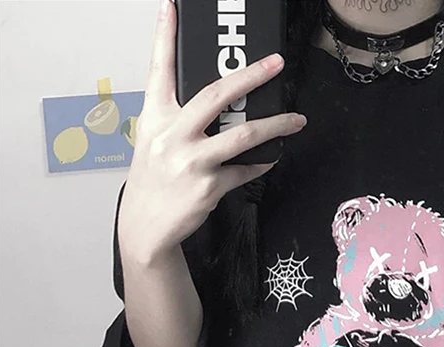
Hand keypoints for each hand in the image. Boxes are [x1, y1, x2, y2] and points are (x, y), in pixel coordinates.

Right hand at [118, 0, 307, 263]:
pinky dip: (262, 164)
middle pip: (216, 96)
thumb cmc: (153, 181)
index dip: (165, 37)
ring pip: (243, 135)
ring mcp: (191, 161)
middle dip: (250, 76)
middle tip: (275, 63)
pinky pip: (244, 170)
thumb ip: (178, 119)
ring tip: (297, 120)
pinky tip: (273, 157)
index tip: (172, 8)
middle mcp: (172, 135)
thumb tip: (217, 103)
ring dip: (276, 126)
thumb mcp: (154, 142)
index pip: (159, 69)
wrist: (146, 226)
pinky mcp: (209, 187)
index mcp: (155, 118)